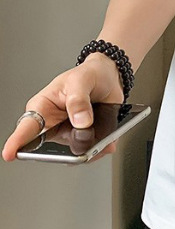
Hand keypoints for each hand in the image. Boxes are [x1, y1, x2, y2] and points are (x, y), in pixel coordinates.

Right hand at [2, 54, 124, 162]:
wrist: (110, 76)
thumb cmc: (89, 74)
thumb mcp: (81, 81)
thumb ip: (79, 100)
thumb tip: (81, 121)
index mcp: (42, 107)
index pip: (26, 126)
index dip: (17, 141)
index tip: (10, 154)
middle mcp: (52, 123)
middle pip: (50, 147)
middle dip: (65, 150)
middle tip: (83, 142)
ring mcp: (68, 132)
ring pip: (73, 151)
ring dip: (89, 149)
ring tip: (102, 139)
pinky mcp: (84, 138)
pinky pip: (90, 150)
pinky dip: (101, 148)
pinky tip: (108, 141)